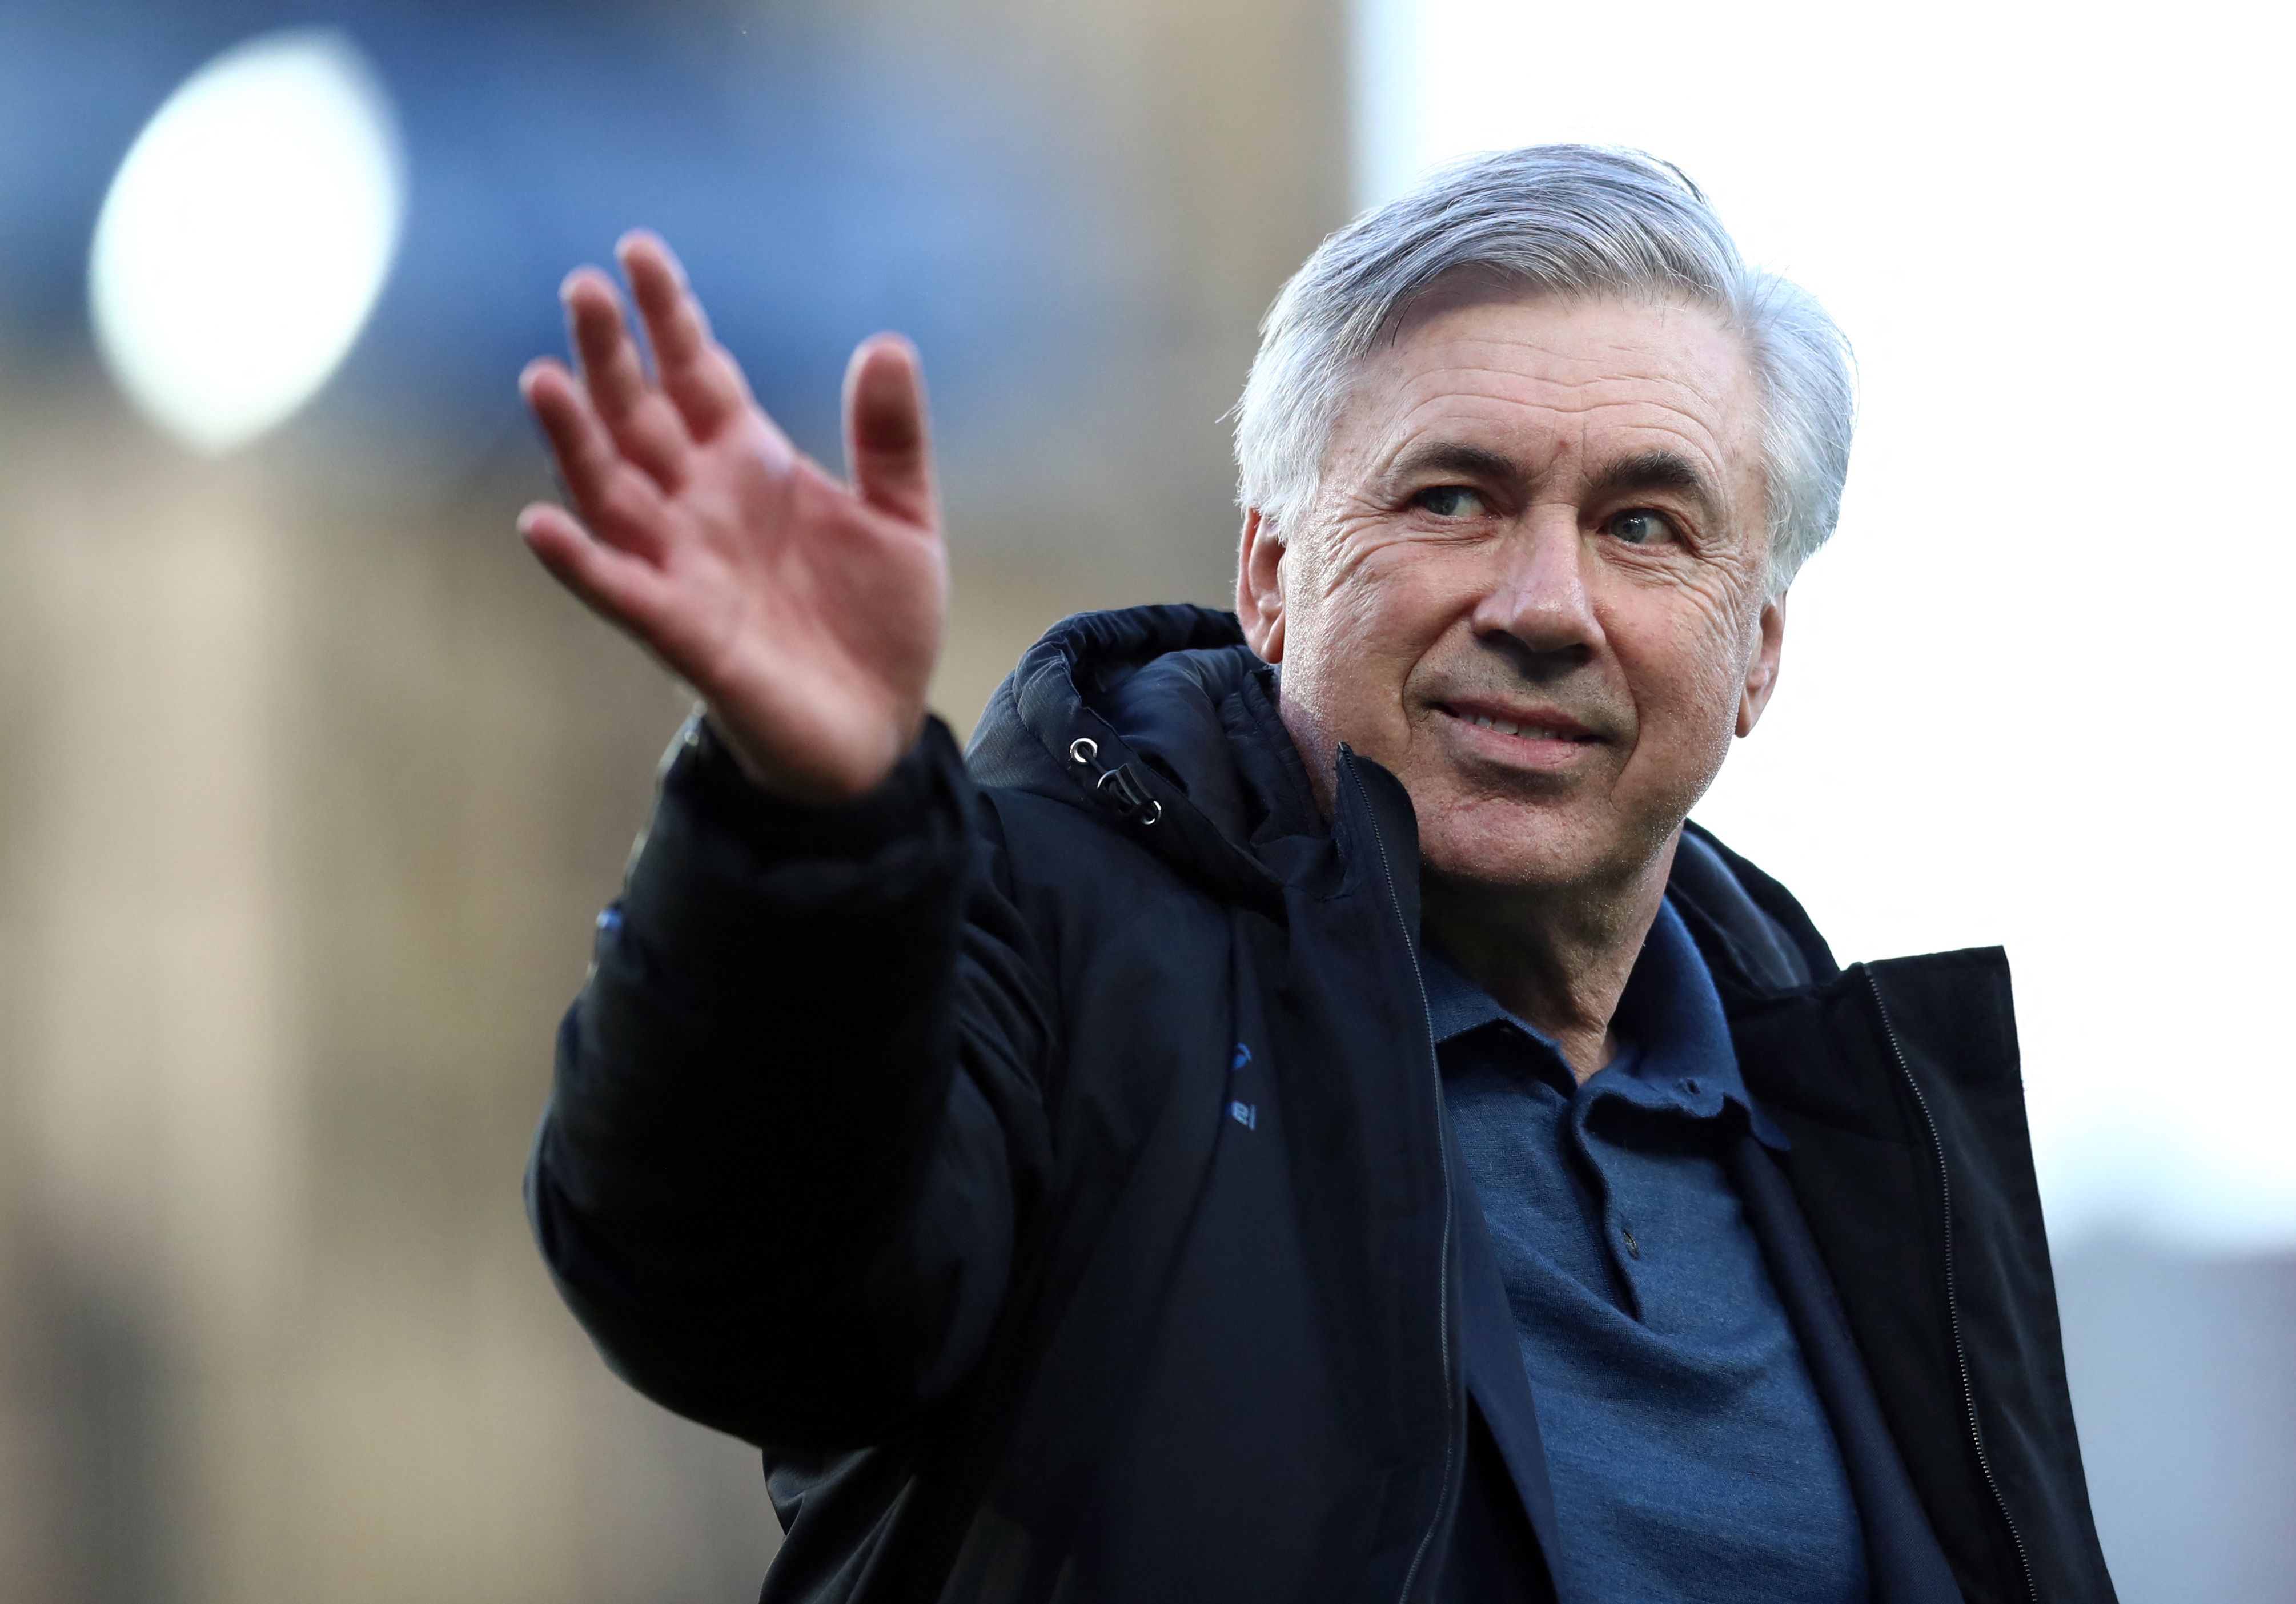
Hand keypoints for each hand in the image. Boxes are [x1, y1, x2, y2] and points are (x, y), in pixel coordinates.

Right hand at [518, 232, 945, 803]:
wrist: (879, 729)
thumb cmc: (877, 624)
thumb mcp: (903, 521)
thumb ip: (889, 440)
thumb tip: (887, 344)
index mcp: (750, 466)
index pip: (697, 374)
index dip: (669, 317)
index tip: (637, 248)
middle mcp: (701, 508)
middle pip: (640, 417)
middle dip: (611, 357)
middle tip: (583, 287)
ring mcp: (683, 568)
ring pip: (610, 492)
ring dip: (573, 441)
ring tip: (543, 379)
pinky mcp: (683, 635)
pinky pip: (618, 592)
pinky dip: (580, 561)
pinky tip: (543, 523)